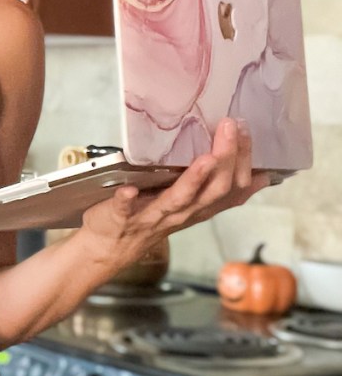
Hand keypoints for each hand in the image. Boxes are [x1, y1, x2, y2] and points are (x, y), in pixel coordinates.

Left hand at [80, 118, 270, 267]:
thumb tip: (262, 176)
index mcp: (198, 207)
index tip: (246, 131)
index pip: (231, 186)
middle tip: (231, 128)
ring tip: (207, 159)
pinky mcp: (121, 217)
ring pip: (179, 200)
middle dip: (226, 159)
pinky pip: (125, 209)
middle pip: (212, 190)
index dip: (242, 161)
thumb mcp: (192, 206)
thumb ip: (220, 192)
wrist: (112, 247)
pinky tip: (128, 189)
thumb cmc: (152, 219)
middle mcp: (181, 212)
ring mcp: (151, 216)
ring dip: (193, 180)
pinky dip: (126, 199)